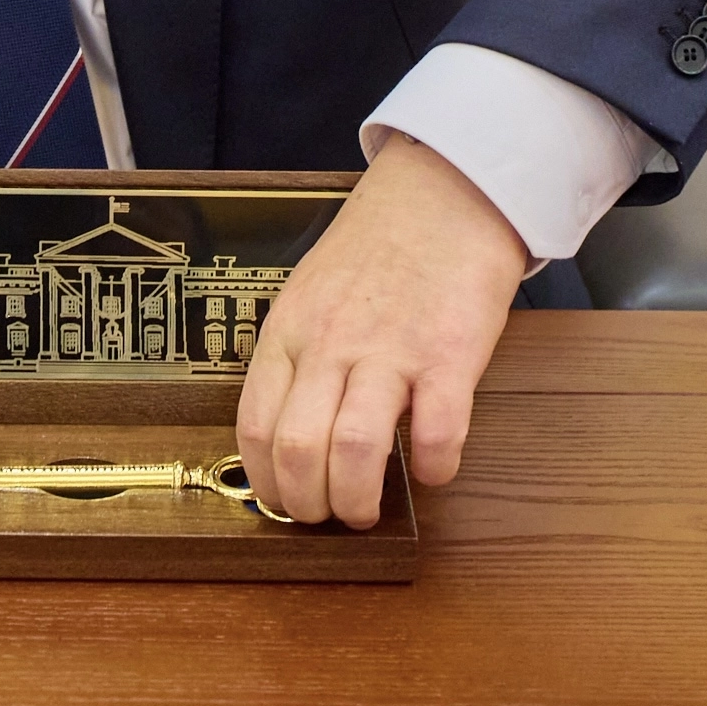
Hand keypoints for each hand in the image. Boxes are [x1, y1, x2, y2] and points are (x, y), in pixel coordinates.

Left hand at [233, 132, 528, 526]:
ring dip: (359, 500)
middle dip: (309, 505)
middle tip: (329, 515)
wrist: (445, 190)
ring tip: (369, 509)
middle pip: (298, 450)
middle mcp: (333, 343)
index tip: (283, 502)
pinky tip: (434, 468)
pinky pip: (438, 434)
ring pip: (355, 450)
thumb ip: (298, 353)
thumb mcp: (310, 292)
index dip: (266, 483)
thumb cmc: (379, 245)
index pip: (255, 426)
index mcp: (291, 330)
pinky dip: (434, 468)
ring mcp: (392, 349)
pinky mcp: (451, 354)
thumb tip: (287, 430)